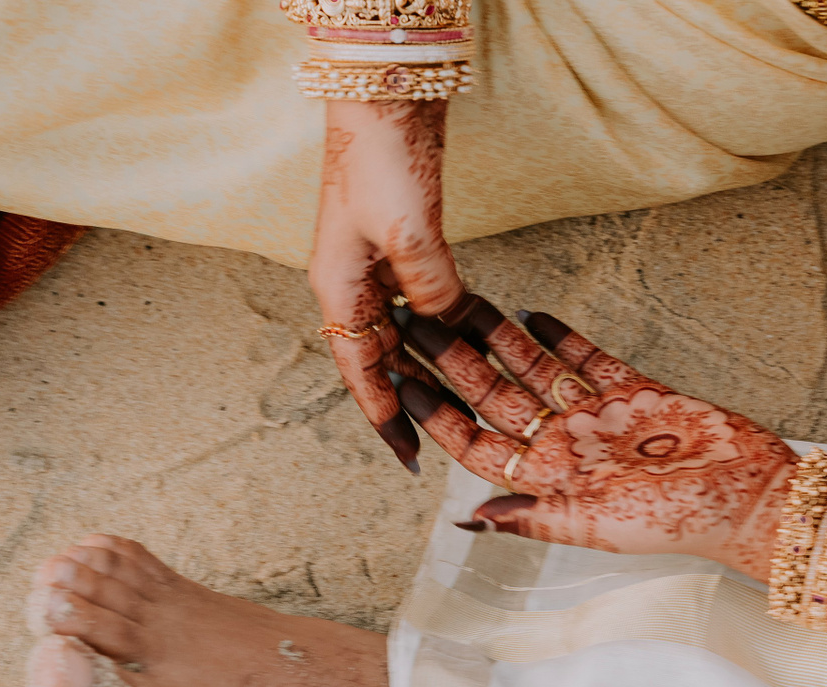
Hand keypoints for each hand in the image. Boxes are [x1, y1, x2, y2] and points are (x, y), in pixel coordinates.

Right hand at [308, 100, 465, 472]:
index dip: (387, 419)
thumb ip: (431, 292)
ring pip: (417, 333)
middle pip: (392, 360)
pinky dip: (459, 324)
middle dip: (426, 400)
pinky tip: (487, 344)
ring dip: (449, 365)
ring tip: (484, 403)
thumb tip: (449, 329)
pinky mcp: (407, 242)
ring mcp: (380, 263)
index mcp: (338, 289)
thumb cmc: (380, 157)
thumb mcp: (409, 236)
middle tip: (463, 442)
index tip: (411, 459)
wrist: (382, 87)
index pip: (363, 373)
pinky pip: (434, 300)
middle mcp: (354, 283)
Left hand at [392, 296, 798, 576]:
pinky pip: (589, 359)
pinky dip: (562, 336)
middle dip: (455, 361)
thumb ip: (532, 517)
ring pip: (536, 370)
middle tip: (416, 322)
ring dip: (499, 339)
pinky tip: (533, 312)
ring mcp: (600, 417)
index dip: (438, 411)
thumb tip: (466, 521)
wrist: (747, 494)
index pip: (477, 442)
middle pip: (497, 398)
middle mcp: (567, 447)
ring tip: (461, 302)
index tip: (401, 378)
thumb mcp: (594, 524)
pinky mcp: (636, 391)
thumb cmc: (673, 521)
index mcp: (549, 481)